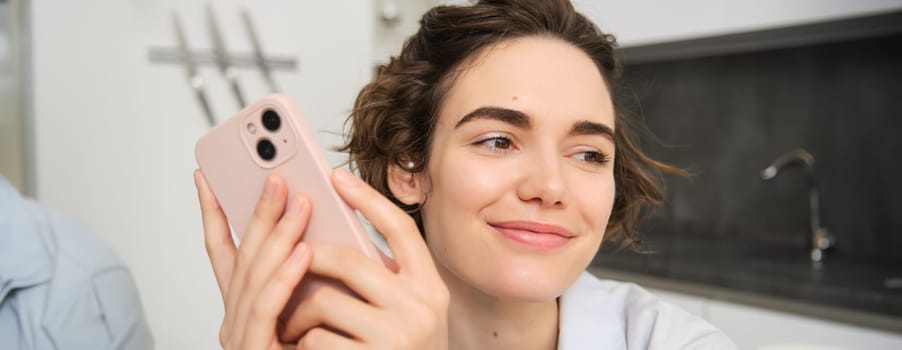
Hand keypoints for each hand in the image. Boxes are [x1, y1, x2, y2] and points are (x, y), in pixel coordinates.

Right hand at [195, 170, 312, 349]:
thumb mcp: (310, 312)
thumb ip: (307, 281)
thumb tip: (322, 234)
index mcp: (245, 310)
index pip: (223, 255)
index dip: (213, 215)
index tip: (207, 176)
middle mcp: (235, 323)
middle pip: (241, 259)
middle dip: (255, 213)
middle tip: (276, 174)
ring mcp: (240, 340)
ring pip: (254, 279)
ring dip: (277, 236)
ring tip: (299, 202)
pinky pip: (267, 311)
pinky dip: (284, 278)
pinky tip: (305, 253)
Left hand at [280, 169, 448, 349]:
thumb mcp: (406, 313)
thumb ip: (385, 279)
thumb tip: (335, 235)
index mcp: (430, 287)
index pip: (401, 229)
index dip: (368, 198)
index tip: (335, 176)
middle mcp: (421, 308)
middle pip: (349, 259)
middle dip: (306, 258)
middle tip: (288, 259)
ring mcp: (398, 336)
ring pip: (324, 301)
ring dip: (297, 314)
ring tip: (294, 325)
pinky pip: (316, 340)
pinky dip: (301, 346)